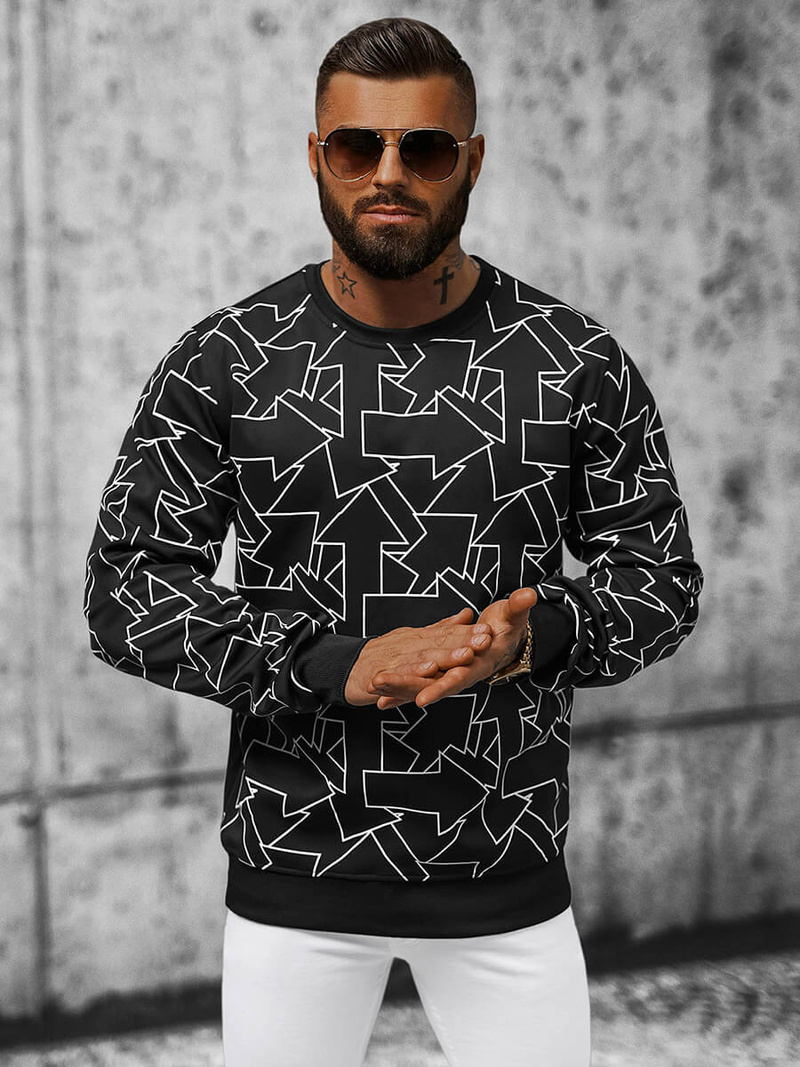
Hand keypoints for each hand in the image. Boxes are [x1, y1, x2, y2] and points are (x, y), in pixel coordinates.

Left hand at [368, 586, 537, 709]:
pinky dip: (401, 689)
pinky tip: (381, 697)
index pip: (458, 678)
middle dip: (406, 687)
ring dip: (398, 687)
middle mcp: (462, 673)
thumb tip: (528, 594)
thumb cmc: (508, 626)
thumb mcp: (515, 614)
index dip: (441, 687)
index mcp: (479, 664)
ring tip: (374, 687)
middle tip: (381, 687)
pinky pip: (418, 681)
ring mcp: (450, 673)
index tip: (422, 698)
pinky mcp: (441, 670)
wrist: (505, 635)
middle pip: (432, 684)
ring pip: (421, 683)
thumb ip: (519, 607)